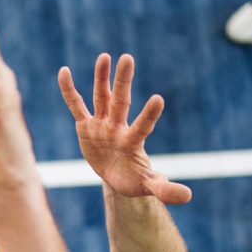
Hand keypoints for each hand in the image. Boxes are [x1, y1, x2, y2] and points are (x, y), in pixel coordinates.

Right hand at [58, 54, 191, 203]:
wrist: (117, 175)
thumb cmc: (134, 179)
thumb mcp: (148, 186)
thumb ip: (164, 189)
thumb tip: (188, 196)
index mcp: (133, 141)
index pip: (142, 126)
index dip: (150, 115)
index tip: (158, 99)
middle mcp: (117, 127)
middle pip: (120, 101)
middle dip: (122, 81)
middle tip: (127, 58)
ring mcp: (101, 124)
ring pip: (100, 97)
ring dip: (101, 77)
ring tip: (105, 56)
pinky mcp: (85, 126)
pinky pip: (76, 106)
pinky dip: (69, 91)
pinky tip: (63, 72)